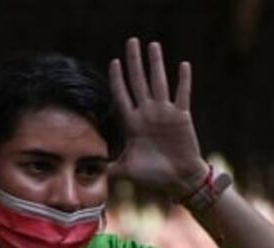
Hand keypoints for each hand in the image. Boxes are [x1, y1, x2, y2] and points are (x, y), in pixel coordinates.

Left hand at [109, 38, 208, 197]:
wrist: (179, 180)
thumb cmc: (154, 175)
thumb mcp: (127, 170)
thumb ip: (110, 167)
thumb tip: (90, 171)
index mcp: (133, 124)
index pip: (122, 96)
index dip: (118, 79)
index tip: (113, 62)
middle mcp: (148, 114)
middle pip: (139, 82)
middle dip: (134, 62)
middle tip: (131, 42)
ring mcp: (165, 114)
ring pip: (159, 83)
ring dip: (156, 64)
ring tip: (153, 45)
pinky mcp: (182, 117)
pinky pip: (182, 95)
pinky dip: (183, 80)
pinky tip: (183, 64)